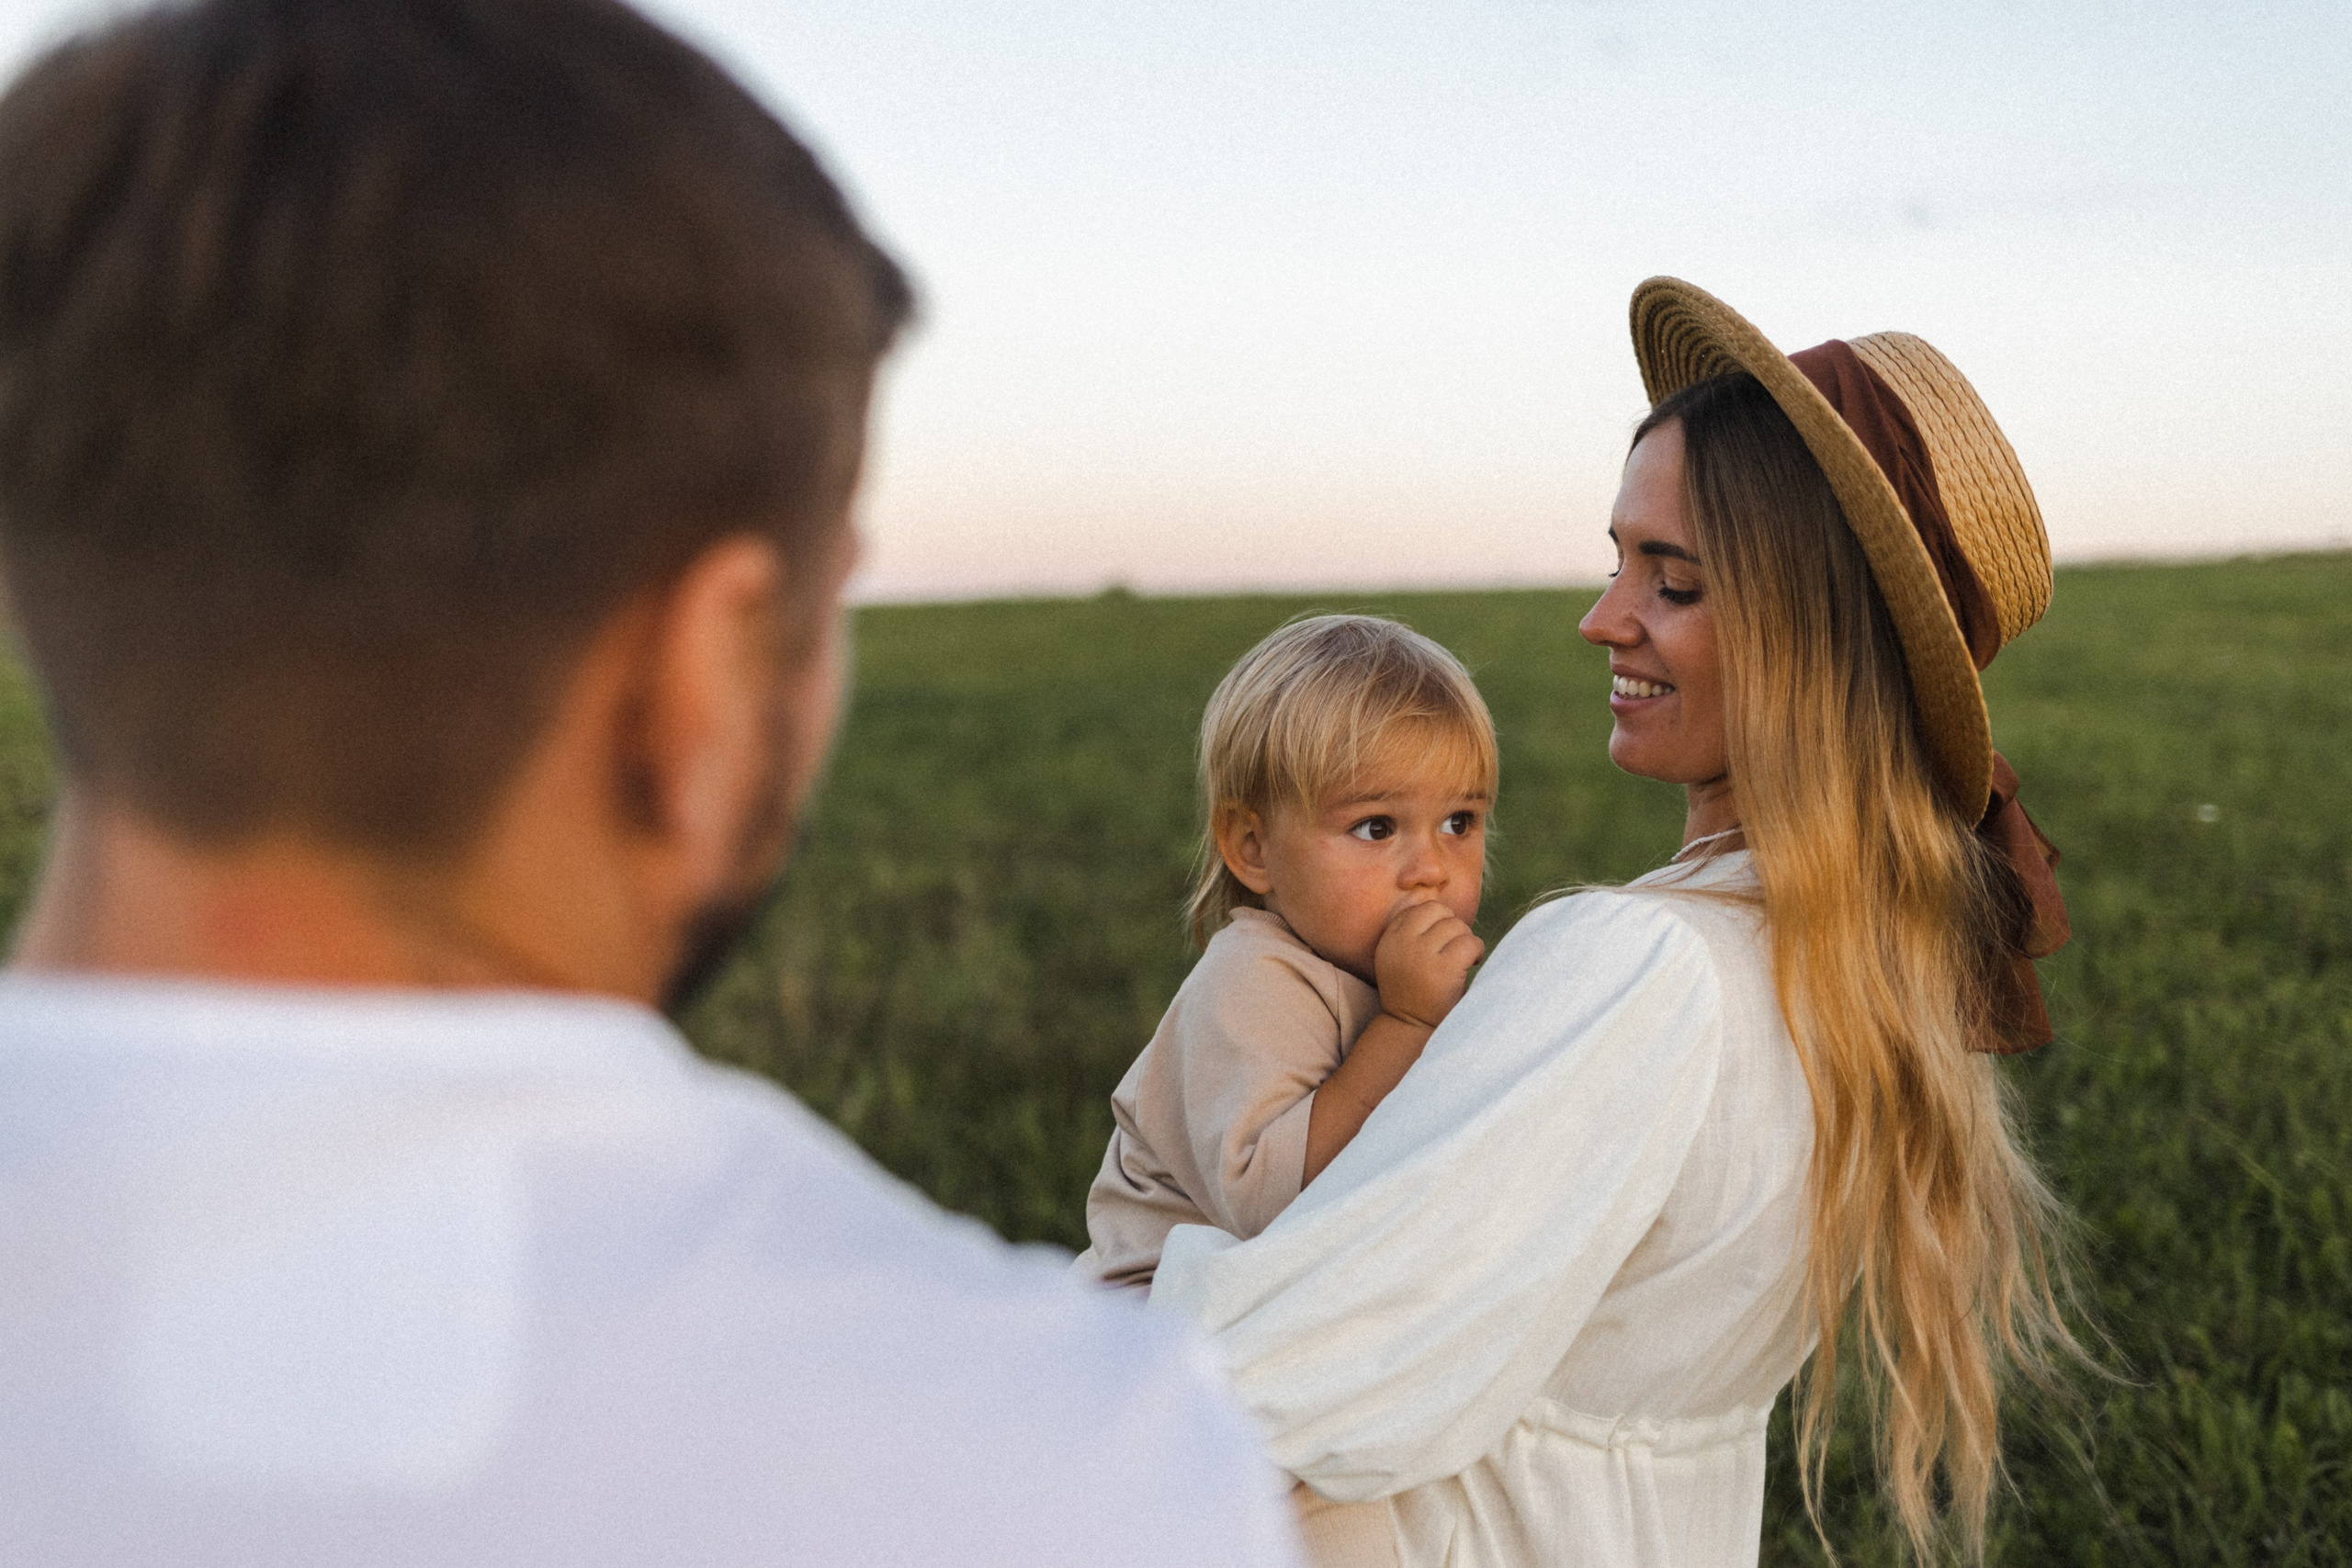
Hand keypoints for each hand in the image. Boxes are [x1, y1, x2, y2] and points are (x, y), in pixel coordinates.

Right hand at [1371, 899, 1483, 1028]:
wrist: (1410, 1028)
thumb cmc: (1411, 991)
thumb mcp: (1397, 957)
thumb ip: (1408, 930)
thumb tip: (1429, 888)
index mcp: (1389, 938)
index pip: (1418, 908)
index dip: (1436, 920)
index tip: (1440, 940)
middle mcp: (1402, 943)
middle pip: (1439, 911)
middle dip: (1452, 926)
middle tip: (1454, 948)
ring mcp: (1422, 955)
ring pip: (1457, 926)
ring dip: (1466, 941)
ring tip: (1463, 959)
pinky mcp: (1444, 969)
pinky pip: (1470, 943)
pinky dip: (1477, 951)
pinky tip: (1472, 964)